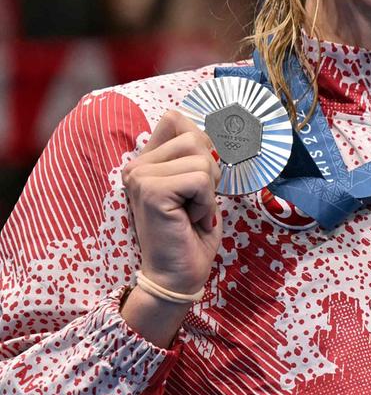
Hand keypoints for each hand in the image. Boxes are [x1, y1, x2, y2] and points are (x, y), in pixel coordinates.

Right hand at [121, 111, 220, 342]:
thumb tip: (207, 124)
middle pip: (195, 137)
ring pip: (201, 157)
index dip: (203, 143)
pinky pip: (200, 179)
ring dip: (208, 190)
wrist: (179, 275)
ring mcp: (139, 177)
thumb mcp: (199, 187)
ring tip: (192, 212)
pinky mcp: (150, 190)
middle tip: (197, 203)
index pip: (176, 120)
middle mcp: (136, 165)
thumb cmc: (191, 234)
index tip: (202, 179)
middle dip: (211, 173)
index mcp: (145, 161)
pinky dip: (205, 202)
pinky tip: (189, 219)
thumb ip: (196, 155)